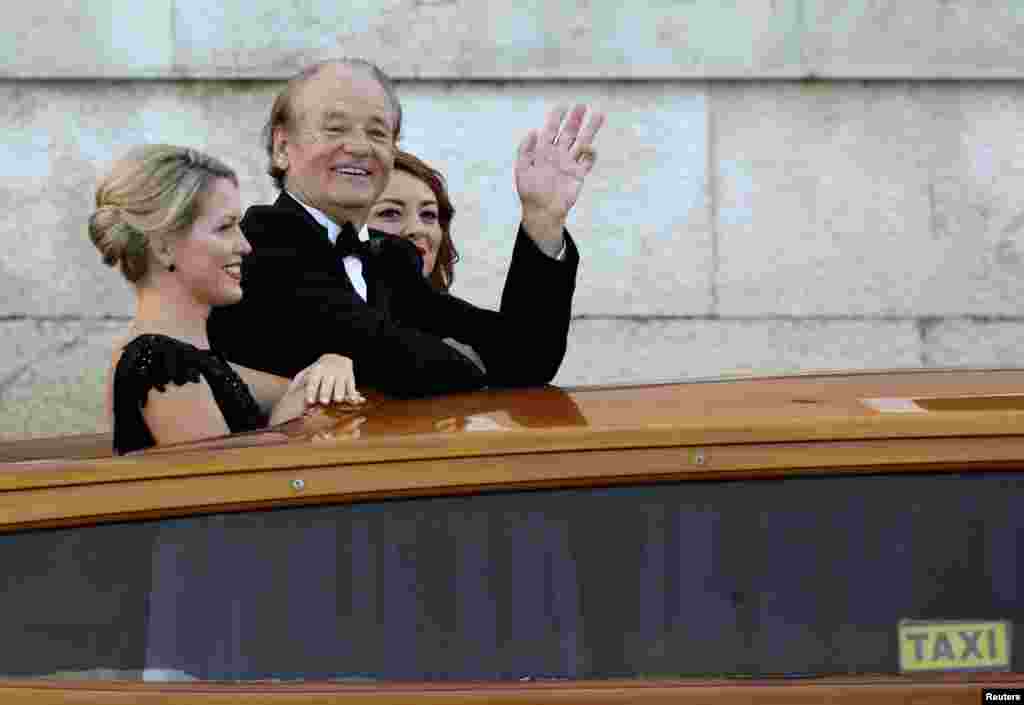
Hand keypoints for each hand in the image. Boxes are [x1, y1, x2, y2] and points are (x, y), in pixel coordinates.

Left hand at [294, 354, 363, 405]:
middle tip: (323, 402)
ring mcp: (340, 374)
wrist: (337, 357)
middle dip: (325, 392)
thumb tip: (289, 391)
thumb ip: (299, 380)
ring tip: (338, 400)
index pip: (313, 382)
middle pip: (327, 383)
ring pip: (340, 384)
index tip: (309, 401)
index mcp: (317, 370)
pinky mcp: (350, 376)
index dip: (311, 392)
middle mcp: (329, 372)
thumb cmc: (319, 369)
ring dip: (339, 392)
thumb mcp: (308, 371)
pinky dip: (353, 392)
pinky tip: (353, 398)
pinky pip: (351, 385)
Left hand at [514, 104, 604, 252]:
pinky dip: (591, 154)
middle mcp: (558, 154)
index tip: (563, 106)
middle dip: (575, 119)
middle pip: (569, 133)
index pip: (551, 130)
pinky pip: (587, 162)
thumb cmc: (529, 192)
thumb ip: (525, 150)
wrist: (542, 212)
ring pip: (581, 142)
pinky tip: (590, 147)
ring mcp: (569, 163)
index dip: (556, 118)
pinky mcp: (578, 175)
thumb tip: (533, 131)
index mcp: (544, 151)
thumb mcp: (522, 169)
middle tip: (582, 106)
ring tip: (599, 115)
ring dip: (590, 129)